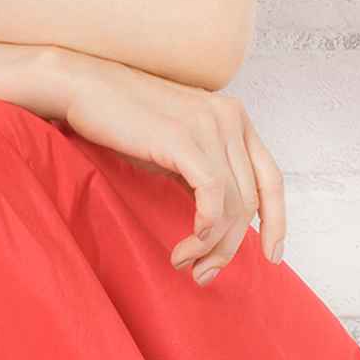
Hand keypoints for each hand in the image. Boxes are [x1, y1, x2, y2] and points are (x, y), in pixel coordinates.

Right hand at [57, 56, 285, 286]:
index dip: (277, 221)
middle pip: (252, 200)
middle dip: (231, 247)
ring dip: (213, 248)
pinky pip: (212, 200)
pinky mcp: (186, 140)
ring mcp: (210, 127)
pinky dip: (204, 233)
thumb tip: (220, 221)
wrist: (82, 85)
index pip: (272, 178)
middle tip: (205, 274)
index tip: (271, 256)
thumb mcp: (176, 144)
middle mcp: (230, 118)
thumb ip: (204, 170)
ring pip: (234, 206)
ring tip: (187, 264)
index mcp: (233, 116)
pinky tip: (184, 248)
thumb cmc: (122, 119)